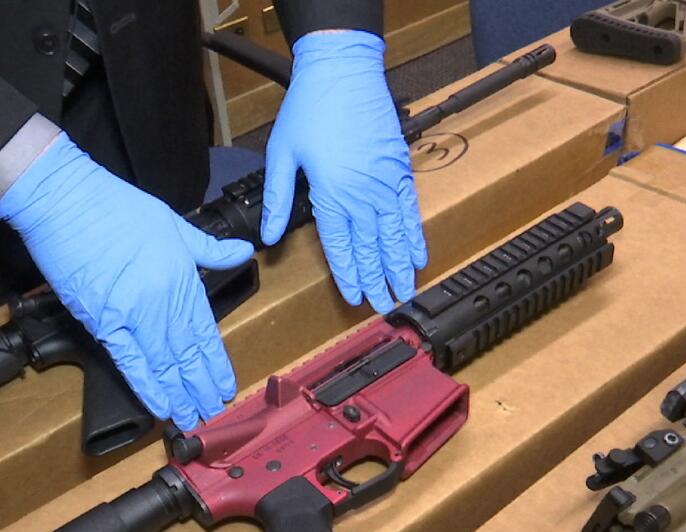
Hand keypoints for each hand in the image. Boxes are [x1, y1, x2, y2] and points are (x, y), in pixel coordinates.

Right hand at [0, 135, 253, 429]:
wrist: (66, 201)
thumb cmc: (115, 206)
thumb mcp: (173, 222)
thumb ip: (209, 248)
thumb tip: (243, 251)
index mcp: (183, 278)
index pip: (205, 331)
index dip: (216, 363)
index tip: (226, 386)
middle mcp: (163, 301)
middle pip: (187, 354)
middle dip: (201, 387)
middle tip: (213, 413)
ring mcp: (133, 314)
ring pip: (164, 364)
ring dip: (179, 394)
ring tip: (191, 418)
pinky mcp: (102, 321)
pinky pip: (129, 361)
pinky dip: (146, 386)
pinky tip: (160, 406)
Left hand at [262, 30, 427, 313]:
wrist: (344, 70)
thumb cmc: (309, 108)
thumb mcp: (281, 153)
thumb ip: (277, 198)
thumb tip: (267, 236)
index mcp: (331, 193)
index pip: (340, 246)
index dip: (348, 275)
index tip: (354, 299)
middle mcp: (362, 193)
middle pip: (372, 247)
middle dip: (378, 280)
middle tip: (385, 307)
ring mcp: (385, 182)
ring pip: (395, 234)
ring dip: (400, 266)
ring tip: (406, 291)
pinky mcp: (400, 168)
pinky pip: (410, 211)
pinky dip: (415, 235)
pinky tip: (418, 255)